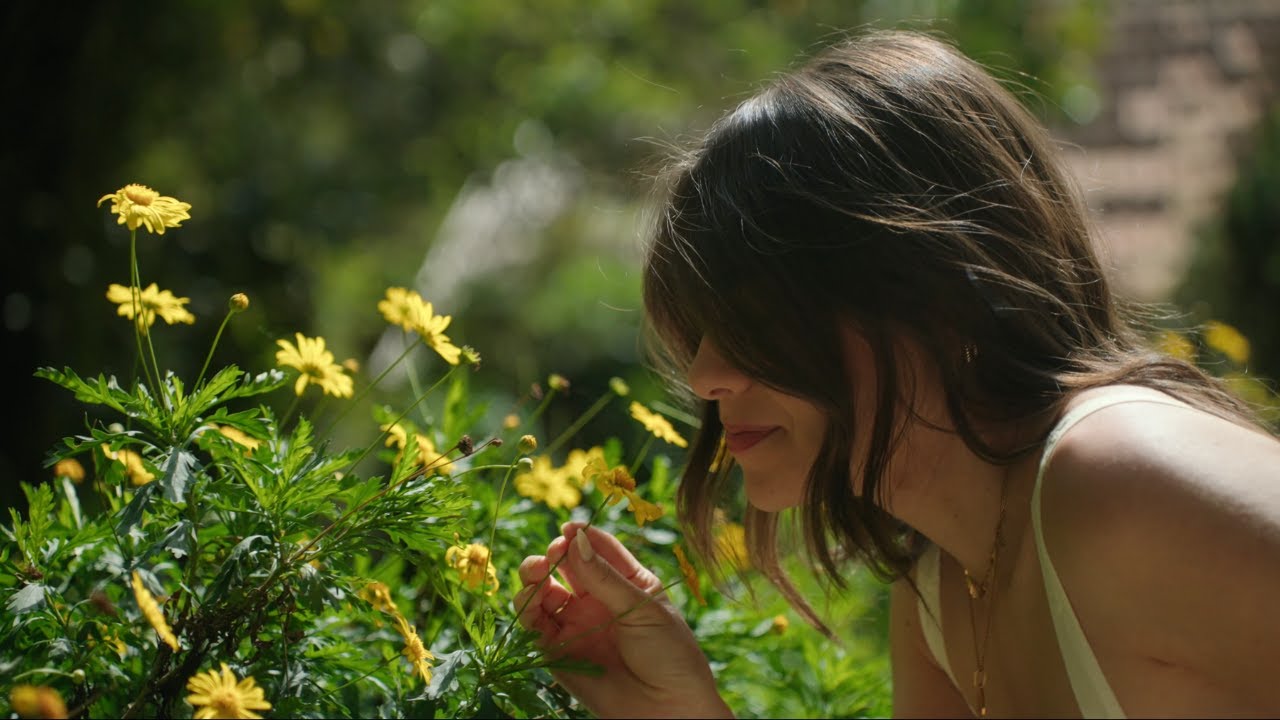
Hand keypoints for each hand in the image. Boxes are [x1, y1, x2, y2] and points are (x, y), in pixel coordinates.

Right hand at [514, 521, 732, 718]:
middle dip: (553, 554)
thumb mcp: (643, 608)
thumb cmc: (670, 654)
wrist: (669, 708)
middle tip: (554, 553)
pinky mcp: (558, 652)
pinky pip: (534, 625)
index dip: (581, 536)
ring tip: (537, 573)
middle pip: (564, 566)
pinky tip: (532, 598)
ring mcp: (576, 625)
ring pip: (543, 592)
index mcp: (625, 582)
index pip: (598, 548)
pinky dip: (527, 608)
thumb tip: (575, 539)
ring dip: (533, 577)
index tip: (569, 529)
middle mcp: (596, 600)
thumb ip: (605, 577)